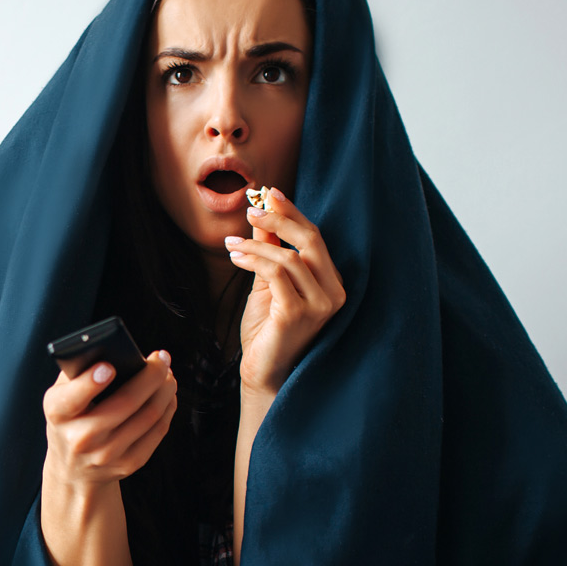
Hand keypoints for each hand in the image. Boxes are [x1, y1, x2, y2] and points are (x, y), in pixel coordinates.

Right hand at [41, 351, 177, 490]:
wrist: (72, 470)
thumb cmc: (70, 421)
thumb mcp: (61, 396)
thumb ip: (79, 373)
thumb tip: (114, 351)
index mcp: (59, 414)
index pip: (73, 398)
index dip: (91, 381)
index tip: (108, 366)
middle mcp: (81, 438)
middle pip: (126, 402)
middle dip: (151, 375)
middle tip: (161, 358)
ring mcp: (107, 454)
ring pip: (149, 414)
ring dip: (165, 389)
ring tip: (167, 374)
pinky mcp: (129, 463)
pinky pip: (158, 430)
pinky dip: (167, 407)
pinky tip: (167, 395)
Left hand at [224, 187, 346, 395]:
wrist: (263, 371)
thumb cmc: (267, 331)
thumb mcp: (269, 284)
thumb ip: (271, 253)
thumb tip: (263, 216)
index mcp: (332, 282)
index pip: (315, 238)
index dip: (293, 213)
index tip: (269, 194)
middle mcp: (334, 292)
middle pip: (310, 240)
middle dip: (279, 219)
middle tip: (252, 209)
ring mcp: (320, 305)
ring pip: (290, 257)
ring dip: (256, 244)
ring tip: (232, 244)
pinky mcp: (298, 313)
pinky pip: (276, 274)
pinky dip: (254, 259)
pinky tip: (236, 256)